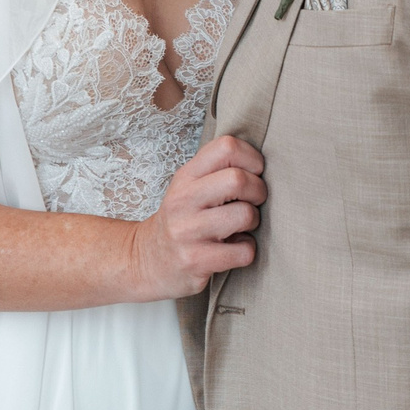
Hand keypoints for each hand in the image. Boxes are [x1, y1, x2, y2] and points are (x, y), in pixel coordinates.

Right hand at [126, 134, 265, 298]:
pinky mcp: (196, 260)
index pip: (226, 147)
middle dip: (258, 191)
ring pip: (244, 215)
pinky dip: (247, 251)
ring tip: (242, 227)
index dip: (252, 158)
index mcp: (186, 176)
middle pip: (238, 179)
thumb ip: (217, 171)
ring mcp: (188, 231)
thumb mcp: (189, 188)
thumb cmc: (181, 221)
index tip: (254, 173)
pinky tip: (233, 250)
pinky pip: (243, 251)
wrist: (147, 262)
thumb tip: (262, 162)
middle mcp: (184, 200)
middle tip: (253, 202)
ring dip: (254, 222)